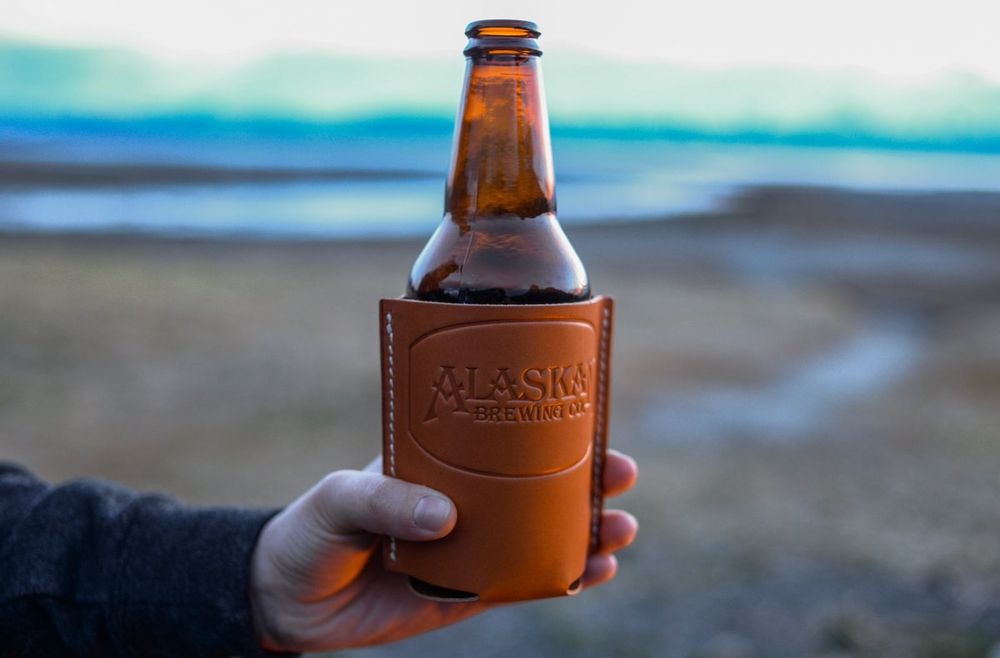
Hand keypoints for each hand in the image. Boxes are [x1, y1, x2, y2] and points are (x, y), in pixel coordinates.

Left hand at [249, 449, 638, 652]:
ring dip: (588, 530)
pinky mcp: (469, 594)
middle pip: (539, 485)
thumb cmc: (311, 529)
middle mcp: (465, 500)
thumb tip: (447, 518)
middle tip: (622, 474)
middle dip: (587, 479)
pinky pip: (525, 583)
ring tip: (622, 529)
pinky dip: (564, 577)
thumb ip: (386, 501)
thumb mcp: (340, 499)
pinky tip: (595, 573)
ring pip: (544, 534)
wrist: (288, 600)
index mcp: (440, 462)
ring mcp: (472, 548)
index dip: (549, 429)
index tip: (590, 418)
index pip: (503, 438)